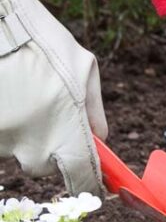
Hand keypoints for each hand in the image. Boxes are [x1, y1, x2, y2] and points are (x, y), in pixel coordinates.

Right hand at [0, 0, 106, 194]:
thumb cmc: (44, 40)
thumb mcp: (84, 70)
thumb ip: (94, 110)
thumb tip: (100, 139)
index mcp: (66, 132)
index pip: (80, 176)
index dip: (86, 181)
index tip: (90, 181)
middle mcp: (32, 144)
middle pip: (43, 166)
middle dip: (48, 148)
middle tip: (46, 115)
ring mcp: (2, 139)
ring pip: (14, 150)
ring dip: (19, 133)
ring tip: (21, 96)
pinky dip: (3, 123)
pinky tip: (6, 96)